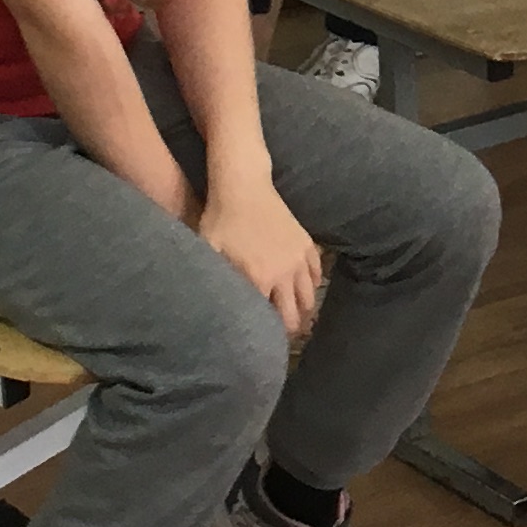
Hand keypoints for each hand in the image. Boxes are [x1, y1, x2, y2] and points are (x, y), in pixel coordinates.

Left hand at [197, 171, 325, 338]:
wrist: (244, 185)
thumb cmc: (221, 218)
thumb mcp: (209, 250)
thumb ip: (215, 280)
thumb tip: (212, 307)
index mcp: (260, 279)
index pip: (269, 318)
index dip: (266, 332)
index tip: (261, 341)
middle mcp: (285, 273)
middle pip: (294, 314)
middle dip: (289, 327)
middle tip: (280, 336)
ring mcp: (299, 258)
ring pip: (310, 296)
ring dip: (302, 309)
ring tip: (295, 318)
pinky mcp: (306, 244)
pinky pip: (317, 273)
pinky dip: (312, 285)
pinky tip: (304, 290)